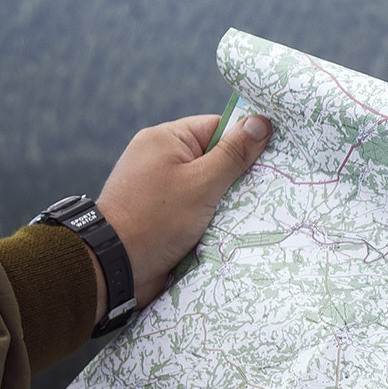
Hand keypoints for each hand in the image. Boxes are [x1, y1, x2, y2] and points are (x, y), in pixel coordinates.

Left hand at [89, 112, 271, 318]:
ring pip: (206, 187)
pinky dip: (211, 218)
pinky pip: (195, 208)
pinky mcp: (160, 215)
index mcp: (165, 139)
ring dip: (225, 201)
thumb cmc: (156, 220)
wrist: (113, 267)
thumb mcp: (202, 183)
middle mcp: (160, 159)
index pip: (217, 127)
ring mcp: (159, 188)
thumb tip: (261, 121)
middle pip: (213, 158)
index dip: (245, 141)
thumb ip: (233, 154)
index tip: (274, 157)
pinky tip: (230, 228)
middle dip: (237, 176)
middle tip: (266, 189)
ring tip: (250, 212)